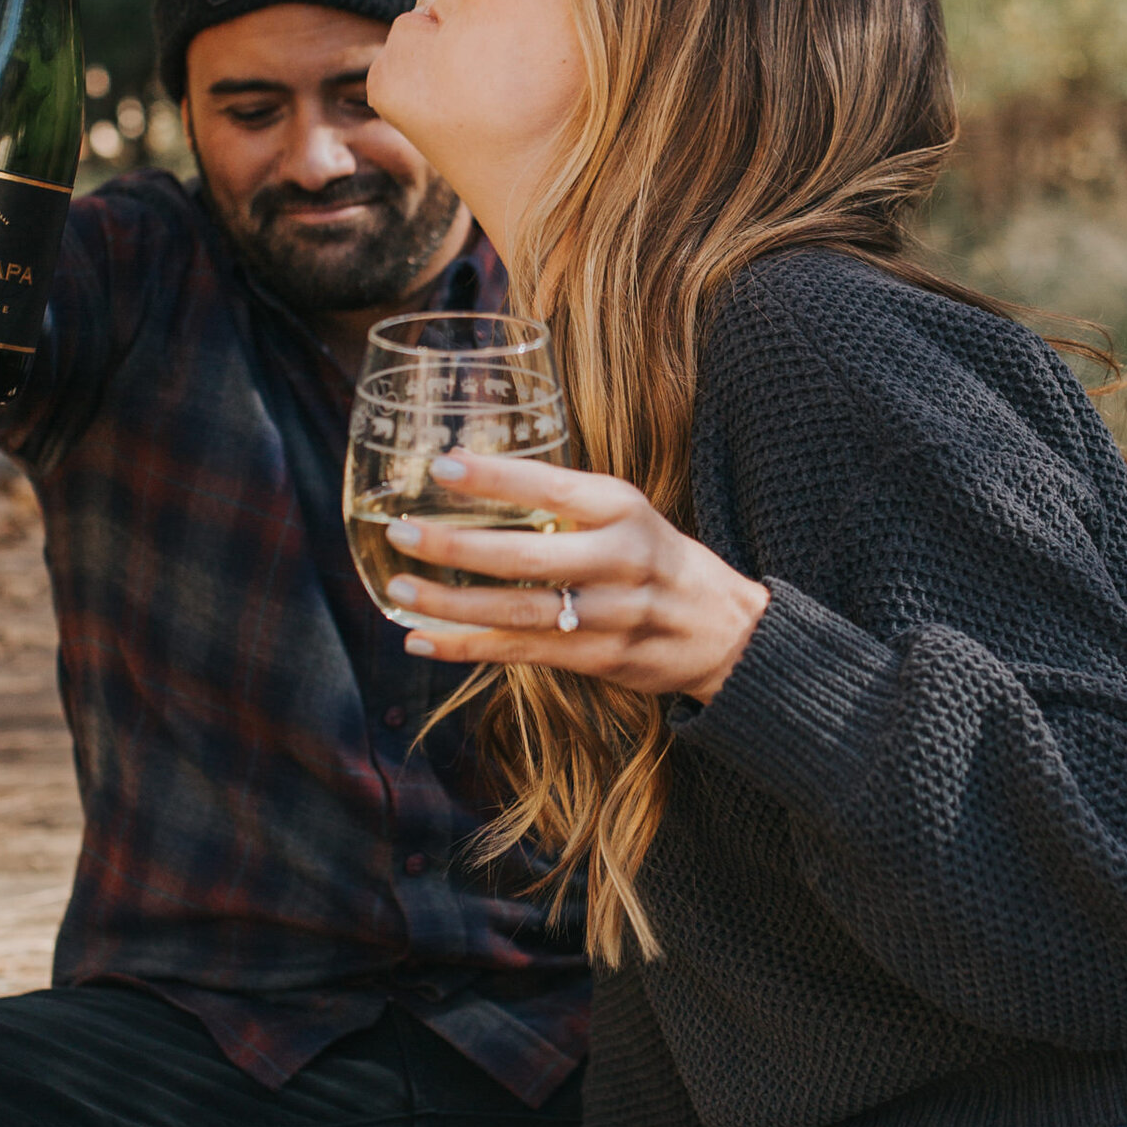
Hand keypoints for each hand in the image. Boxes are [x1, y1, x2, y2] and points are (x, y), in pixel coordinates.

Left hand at [384, 450, 768, 703]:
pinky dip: (466, 647)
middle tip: (401, 532)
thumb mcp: (626, 515)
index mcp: (623, 509)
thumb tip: (473, 478)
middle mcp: (619, 560)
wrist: (727, 631)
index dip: (494, 478)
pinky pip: (521, 652)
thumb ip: (564, 503)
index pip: (550, 486)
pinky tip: (421, 639)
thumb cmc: (657, 560)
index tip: (441, 466)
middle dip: (457, 545)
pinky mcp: (600, 660)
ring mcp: (611, 616)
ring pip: (518, 612)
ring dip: (451, 604)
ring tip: (399, 588)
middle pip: (527, 556)